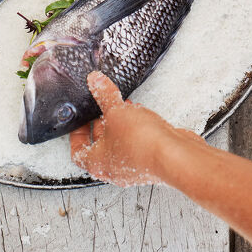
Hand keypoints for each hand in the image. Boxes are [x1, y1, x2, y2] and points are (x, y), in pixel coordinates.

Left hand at [70, 72, 201, 186]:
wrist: (173, 155)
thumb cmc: (142, 143)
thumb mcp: (117, 111)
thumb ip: (104, 95)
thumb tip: (95, 82)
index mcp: (97, 162)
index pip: (78, 152)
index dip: (77, 134)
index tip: (81, 120)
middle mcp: (113, 169)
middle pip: (99, 148)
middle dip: (101, 126)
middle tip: (102, 109)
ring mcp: (132, 168)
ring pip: (119, 145)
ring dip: (120, 126)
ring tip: (124, 108)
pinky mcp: (149, 162)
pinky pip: (136, 145)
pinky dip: (135, 131)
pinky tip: (141, 116)